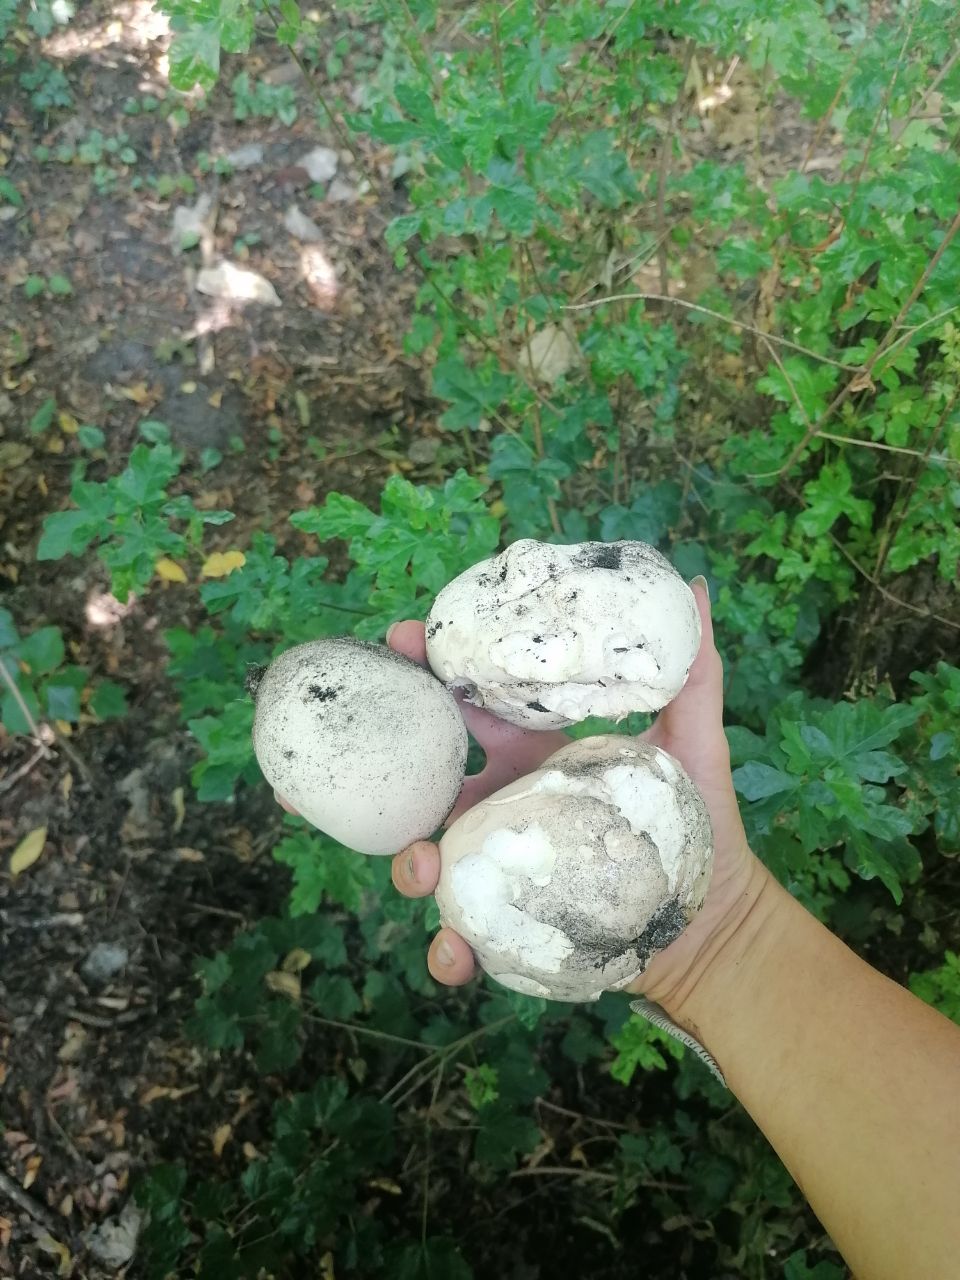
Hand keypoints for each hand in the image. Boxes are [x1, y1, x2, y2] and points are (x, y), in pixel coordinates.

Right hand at [390, 579, 762, 1001]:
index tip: (404, 636)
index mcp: (536, 752)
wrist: (716, 923)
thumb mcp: (695, 741)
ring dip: (409, 860)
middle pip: (429, 775)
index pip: (473, 701)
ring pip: (429, 857)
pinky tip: (457, 951)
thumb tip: (694, 584)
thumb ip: (694, 670)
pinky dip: (448, 947)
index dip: (434, 667)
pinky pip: (463, 937)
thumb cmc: (700, 825)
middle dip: (389, 754)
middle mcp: (506, 804)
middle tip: (370, 737)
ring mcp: (501, 864)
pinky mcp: (510, 922)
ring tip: (424, 865)